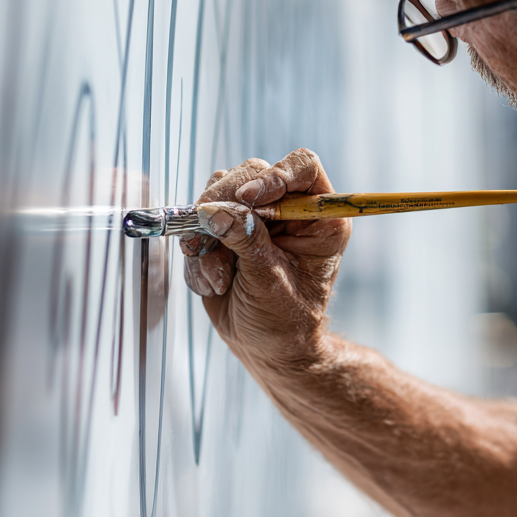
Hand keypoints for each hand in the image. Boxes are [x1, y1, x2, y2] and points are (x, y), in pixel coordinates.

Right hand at [180, 149, 350, 369]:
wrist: (265, 349)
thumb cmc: (285, 322)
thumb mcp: (270, 282)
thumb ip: (247, 243)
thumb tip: (216, 211)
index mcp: (318, 217)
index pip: (302, 167)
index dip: (274, 175)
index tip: (248, 199)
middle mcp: (287, 209)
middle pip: (251, 173)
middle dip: (225, 204)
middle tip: (209, 235)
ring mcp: (254, 217)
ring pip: (219, 193)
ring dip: (208, 235)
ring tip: (219, 277)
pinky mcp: (225, 229)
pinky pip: (199, 222)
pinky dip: (198, 253)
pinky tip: (214, 283)